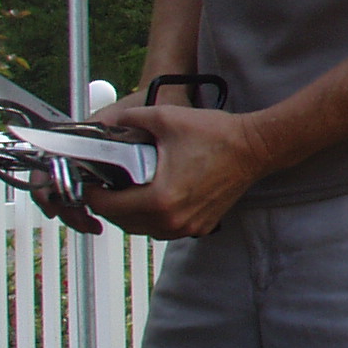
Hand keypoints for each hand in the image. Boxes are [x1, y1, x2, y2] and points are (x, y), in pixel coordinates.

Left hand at [83, 104, 279, 239]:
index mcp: (159, 199)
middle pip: (121, 222)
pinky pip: (163, 229)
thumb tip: (107, 123)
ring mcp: (187, 227)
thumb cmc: (218, 135)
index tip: (92, 181)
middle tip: (108, 184)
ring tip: (129, 190)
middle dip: (109, 203)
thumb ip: (129, 119)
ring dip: (130, 213)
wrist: (255, 148)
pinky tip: (155, 196)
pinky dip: (153, 217)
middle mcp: (172, 220)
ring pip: (141, 229)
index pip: (107, 206)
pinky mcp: (200, 227)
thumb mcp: (165, 118)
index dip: (92, 192)